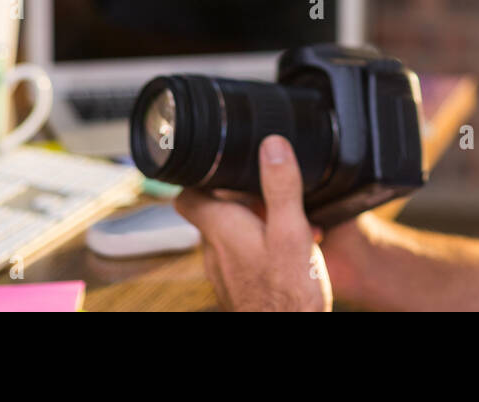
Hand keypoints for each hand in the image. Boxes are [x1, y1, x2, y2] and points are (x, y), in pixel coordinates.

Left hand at [174, 135, 331, 311]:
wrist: (289, 332)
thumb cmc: (288, 292)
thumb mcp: (291, 231)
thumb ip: (281, 187)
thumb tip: (272, 145)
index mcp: (220, 228)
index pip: (187, 195)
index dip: (199, 178)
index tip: (219, 166)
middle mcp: (214, 249)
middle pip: (213, 212)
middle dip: (238, 199)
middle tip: (269, 193)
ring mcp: (224, 272)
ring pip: (230, 235)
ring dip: (253, 223)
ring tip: (287, 223)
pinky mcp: (238, 287)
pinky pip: (242, 257)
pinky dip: (260, 247)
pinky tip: (289, 252)